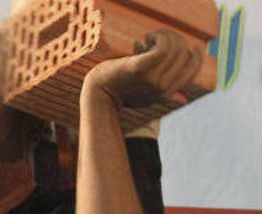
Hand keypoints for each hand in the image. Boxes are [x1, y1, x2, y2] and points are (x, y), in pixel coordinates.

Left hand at [84, 30, 202, 108]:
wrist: (98, 94)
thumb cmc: (119, 93)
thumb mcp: (144, 95)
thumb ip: (163, 94)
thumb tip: (182, 98)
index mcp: (166, 93)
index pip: (192, 72)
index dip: (196, 57)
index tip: (191, 46)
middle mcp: (163, 87)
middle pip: (184, 54)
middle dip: (175, 40)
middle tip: (158, 37)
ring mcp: (153, 79)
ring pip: (175, 47)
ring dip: (166, 35)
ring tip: (150, 37)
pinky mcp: (141, 68)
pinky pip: (163, 46)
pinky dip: (159, 36)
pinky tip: (146, 38)